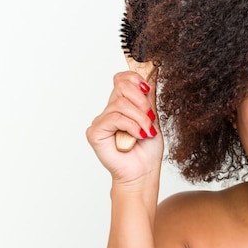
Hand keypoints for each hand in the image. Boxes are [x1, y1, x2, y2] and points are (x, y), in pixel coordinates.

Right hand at [86, 70, 163, 185]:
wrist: (143, 172)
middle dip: (141, 99)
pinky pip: (114, 118)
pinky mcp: (95, 132)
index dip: (134, 79)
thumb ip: (148, 99)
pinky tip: (139, 135)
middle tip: (150, 116)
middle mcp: (110, 111)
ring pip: (120, 103)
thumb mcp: (152, 118)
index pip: (122, 79)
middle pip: (120, 85)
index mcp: (123, 105)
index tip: (147, 89)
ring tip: (146, 131)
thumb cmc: (148, 150)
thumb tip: (151, 75)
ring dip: (140, 117)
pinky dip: (131, 125)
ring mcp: (101, 121)